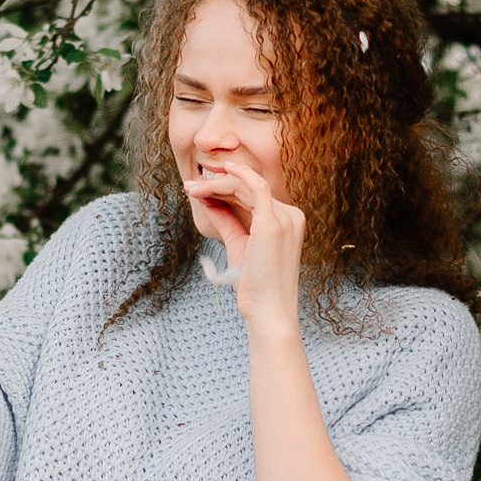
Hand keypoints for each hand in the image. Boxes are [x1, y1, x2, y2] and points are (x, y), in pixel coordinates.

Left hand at [184, 160, 304, 329]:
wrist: (267, 310)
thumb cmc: (255, 285)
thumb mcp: (238, 245)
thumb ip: (226, 221)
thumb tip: (208, 201)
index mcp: (287, 222)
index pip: (253, 196)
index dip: (225, 190)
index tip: (200, 191)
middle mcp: (291, 216)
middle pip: (249, 190)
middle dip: (216, 186)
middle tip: (190, 187)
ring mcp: (285, 218)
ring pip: (247, 188)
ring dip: (216, 185)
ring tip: (192, 189)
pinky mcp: (274, 223)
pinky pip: (257, 187)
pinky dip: (240, 174)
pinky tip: (222, 170)